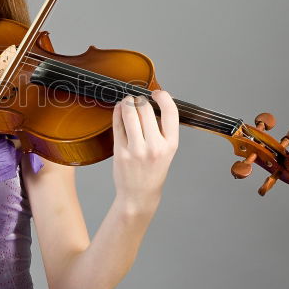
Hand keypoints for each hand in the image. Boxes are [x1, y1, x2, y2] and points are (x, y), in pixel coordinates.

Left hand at [111, 91, 178, 208]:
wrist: (139, 195)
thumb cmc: (153, 171)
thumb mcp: (167, 151)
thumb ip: (163, 129)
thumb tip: (155, 103)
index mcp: (171, 145)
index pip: (171, 112)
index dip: (164, 97)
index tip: (157, 93)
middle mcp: (155, 146)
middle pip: (146, 109)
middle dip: (140, 99)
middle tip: (138, 99)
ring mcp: (136, 150)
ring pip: (130, 114)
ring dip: (128, 102)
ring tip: (128, 101)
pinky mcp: (120, 152)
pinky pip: (117, 125)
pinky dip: (117, 112)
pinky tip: (119, 109)